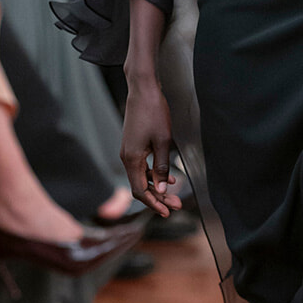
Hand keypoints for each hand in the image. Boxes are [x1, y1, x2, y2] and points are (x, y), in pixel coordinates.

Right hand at [121, 75, 176, 216]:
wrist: (143, 90)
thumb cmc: (154, 112)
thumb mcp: (163, 142)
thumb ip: (161, 167)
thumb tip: (160, 189)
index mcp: (131, 159)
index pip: (139, 190)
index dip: (153, 203)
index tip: (167, 211)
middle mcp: (126, 157)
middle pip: (140, 186)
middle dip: (158, 198)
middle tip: (175, 206)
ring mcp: (128, 151)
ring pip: (141, 177)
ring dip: (156, 187)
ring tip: (174, 195)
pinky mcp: (132, 145)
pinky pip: (141, 166)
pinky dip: (153, 174)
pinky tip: (168, 178)